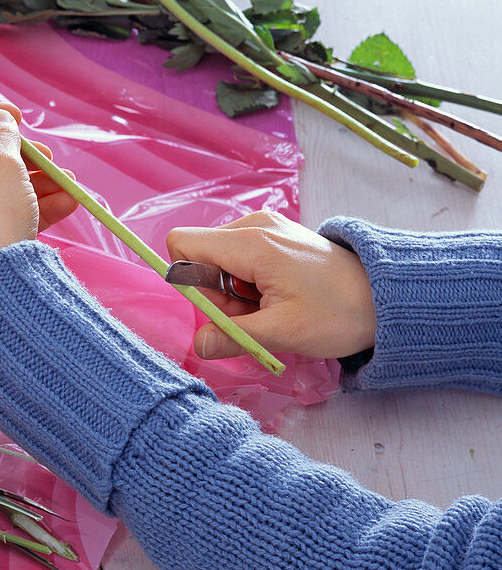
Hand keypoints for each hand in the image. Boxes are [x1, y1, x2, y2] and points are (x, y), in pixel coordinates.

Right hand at [166, 210, 375, 359]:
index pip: (182, 243)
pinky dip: (248, 281)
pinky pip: (239, 256)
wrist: (387, 295)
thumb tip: (198, 345)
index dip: (187, 279)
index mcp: (249, 242)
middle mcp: (252, 225)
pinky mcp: (275, 234)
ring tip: (273, 307)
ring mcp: (265, 226)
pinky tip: (279, 295)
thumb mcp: (283, 332)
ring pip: (219, 260)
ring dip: (234, 292)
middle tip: (256, 315)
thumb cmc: (338, 313)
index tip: (219, 306)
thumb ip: (234, 336)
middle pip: (201, 257)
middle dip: (217, 293)